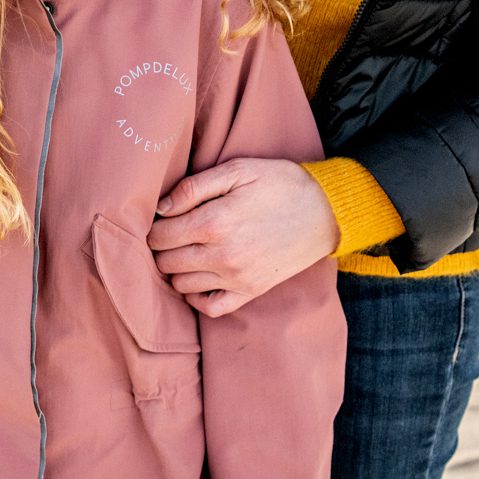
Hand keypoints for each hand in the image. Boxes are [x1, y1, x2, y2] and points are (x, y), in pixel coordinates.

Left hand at [148, 158, 338, 317]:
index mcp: (215, 222)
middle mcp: (222, 255)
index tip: (160, 218)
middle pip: (165, 262)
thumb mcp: (236, 170)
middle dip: (160, 247)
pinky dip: (195, 296)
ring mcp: (236, 278)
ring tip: (185, 250)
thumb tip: (161, 208)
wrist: (325, 211)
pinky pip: (209, 308)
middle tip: (170, 233)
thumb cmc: (279, 184)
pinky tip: (198, 276)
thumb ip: (193, 188)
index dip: (153, 226)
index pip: (160, 236)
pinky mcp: (250, 291)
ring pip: (180, 285)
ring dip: (175, 269)